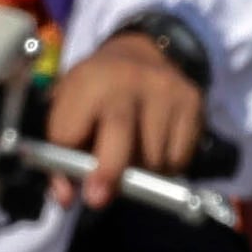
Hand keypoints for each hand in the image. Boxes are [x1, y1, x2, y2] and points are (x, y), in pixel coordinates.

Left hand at [43, 30, 208, 206]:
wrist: (140, 52)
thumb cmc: (96, 94)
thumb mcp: (68, 110)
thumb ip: (61, 156)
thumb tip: (67, 197)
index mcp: (87, 81)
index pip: (71, 129)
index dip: (67, 164)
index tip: (72, 190)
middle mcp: (128, 79)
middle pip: (119, 131)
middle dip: (108, 170)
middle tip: (98, 199)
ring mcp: (165, 88)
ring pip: (152, 156)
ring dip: (141, 173)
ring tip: (132, 158)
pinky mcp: (191, 100)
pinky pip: (179, 157)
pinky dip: (166, 166)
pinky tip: (156, 148)